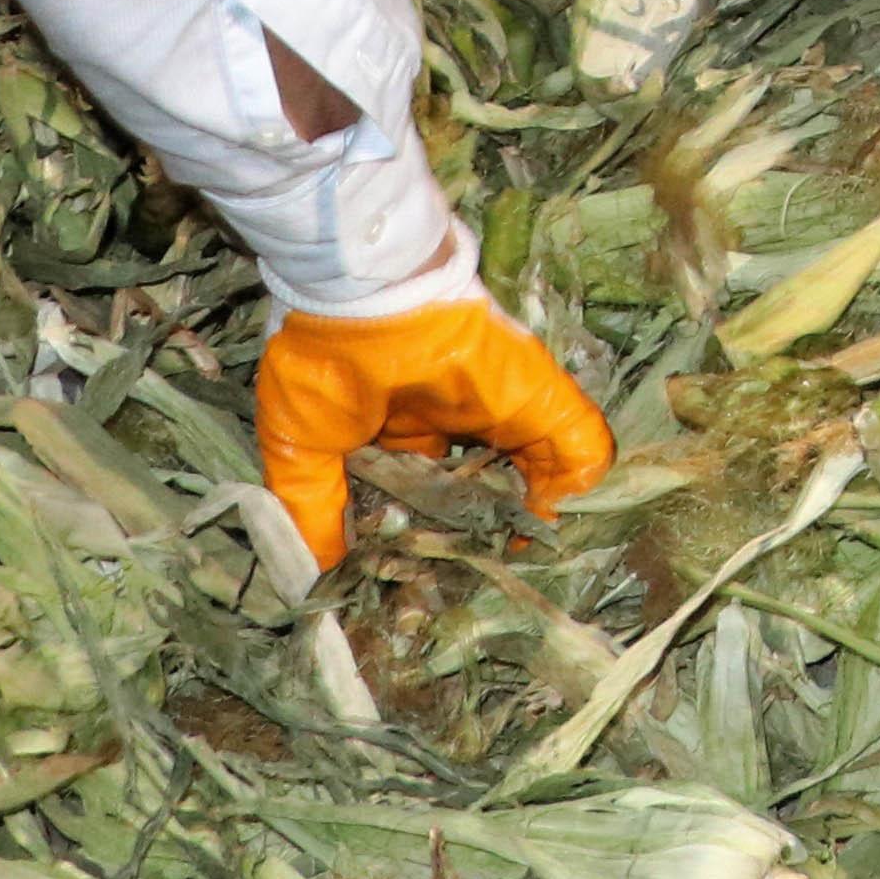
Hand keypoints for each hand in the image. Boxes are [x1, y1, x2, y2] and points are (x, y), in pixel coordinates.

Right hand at [255, 299, 613, 571]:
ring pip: (532, 474)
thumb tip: (321, 570)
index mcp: (399, 432)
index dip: (424, 535)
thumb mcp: (302, 451)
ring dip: (528, 517)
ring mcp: (499, 410)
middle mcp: (454, 422)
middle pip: (479, 489)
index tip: (418, 578)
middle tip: (471, 579)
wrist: (363, 299)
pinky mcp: (538, 400)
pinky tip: (554, 525)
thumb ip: (314, 511)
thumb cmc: (323, 368)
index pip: (423, 495)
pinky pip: (577, 446)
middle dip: (478, 534)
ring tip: (517, 561)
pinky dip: (575, 485)